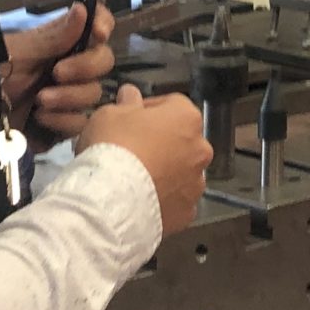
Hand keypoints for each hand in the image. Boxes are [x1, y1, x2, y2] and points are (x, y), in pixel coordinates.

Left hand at [2, 3, 118, 150]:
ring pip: (93, 94)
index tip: (98, 33)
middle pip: (103, 61)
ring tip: (40, 101)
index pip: (94, 25)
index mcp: (60, 42)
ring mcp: (68, 97)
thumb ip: (54, 37)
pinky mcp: (62, 125)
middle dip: (85, 67)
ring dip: (69, 97)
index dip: (102, 24)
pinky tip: (41, 119)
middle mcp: (69, 66)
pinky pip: (80, 123)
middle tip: (57, 73)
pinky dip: (62, 121)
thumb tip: (83, 9)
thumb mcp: (18, 52)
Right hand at [83, 84, 210, 232]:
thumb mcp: (110, 114)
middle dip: (160, 143)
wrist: (111, 201)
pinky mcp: (187, 213)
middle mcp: (200, 149)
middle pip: (181, 140)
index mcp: (186, 118)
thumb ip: (126, 103)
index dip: (148, 110)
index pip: (172, 104)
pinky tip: (139, 200)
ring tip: (133, 180)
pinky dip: (163, 199)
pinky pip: (176, 200)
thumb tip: (131, 96)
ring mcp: (196, 183)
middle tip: (131, 150)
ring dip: (164, 173)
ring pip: (181, 172)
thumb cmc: (113, 149)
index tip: (130, 118)